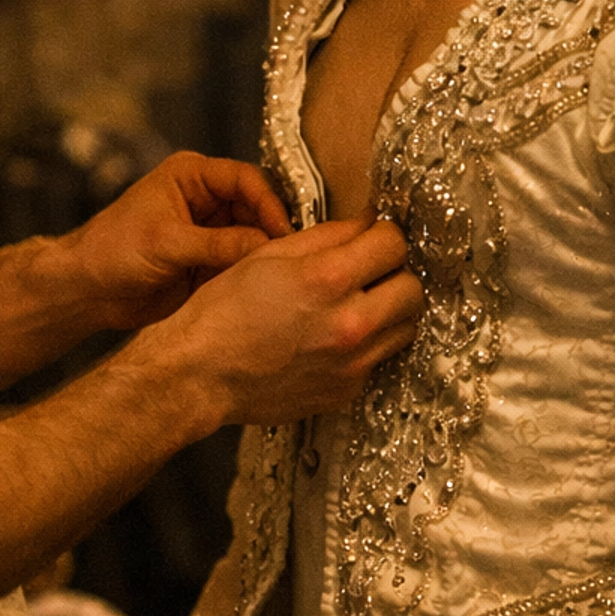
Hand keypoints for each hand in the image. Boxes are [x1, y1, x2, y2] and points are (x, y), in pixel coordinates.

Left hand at [70, 152, 290, 329]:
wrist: (88, 291)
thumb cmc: (112, 251)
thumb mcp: (166, 242)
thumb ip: (218, 244)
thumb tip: (266, 244)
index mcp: (192, 176)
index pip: (245, 178)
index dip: (269, 202)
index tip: (283, 230)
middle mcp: (205, 199)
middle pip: (257, 207)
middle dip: (272, 229)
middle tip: (290, 255)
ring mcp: (210, 232)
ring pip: (254, 237)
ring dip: (264, 253)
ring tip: (280, 273)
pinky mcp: (210, 262)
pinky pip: (242, 263)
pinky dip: (253, 273)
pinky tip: (265, 286)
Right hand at [168, 216, 422, 424]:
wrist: (201, 375)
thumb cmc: (224, 311)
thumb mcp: (269, 255)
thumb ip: (326, 237)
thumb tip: (366, 224)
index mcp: (328, 279)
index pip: (394, 244)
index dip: (384, 234)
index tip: (373, 237)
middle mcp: (350, 323)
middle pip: (413, 288)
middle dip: (395, 273)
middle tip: (370, 272)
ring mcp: (353, 363)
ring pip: (406, 327)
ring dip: (389, 311)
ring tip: (358, 305)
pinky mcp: (348, 391)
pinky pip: (379, 358)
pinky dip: (368, 344)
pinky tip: (336, 338)